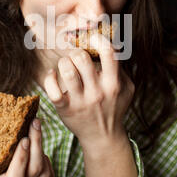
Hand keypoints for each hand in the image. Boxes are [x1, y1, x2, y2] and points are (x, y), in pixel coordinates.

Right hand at [0, 117, 53, 176]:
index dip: (22, 159)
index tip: (24, 138)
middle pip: (34, 172)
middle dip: (37, 145)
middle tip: (35, 123)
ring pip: (43, 173)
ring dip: (42, 149)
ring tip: (36, 131)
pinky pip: (48, 176)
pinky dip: (47, 161)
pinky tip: (38, 148)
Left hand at [44, 32, 134, 148]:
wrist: (103, 137)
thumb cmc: (113, 107)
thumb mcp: (126, 89)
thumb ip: (121, 68)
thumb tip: (112, 45)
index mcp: (114, 84)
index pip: (108, 53)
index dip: (98, 39)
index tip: (91, 39)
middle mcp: (98, 92)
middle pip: (82, 58)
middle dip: (76, 51)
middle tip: (76, 56)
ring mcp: (80, 101)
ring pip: (67, 70)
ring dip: (64, 62)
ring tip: (66, 64)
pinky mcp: (65, 109)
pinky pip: (52, 90)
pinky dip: (50, 78)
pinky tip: (53, 75)